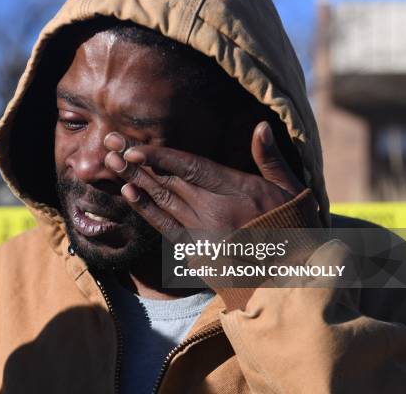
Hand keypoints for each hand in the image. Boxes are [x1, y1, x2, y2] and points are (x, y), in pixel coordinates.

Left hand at [103, 121, 305, 241]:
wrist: (293, 280)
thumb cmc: (296, 230)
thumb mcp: (292, 190)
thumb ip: (271, 158)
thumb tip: (261, 125)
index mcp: (237, 190)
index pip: (190, 167)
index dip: (159, 156)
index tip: (133, 146)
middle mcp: (214, 209)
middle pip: (167, 179)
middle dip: (135, 160)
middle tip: (109, 143)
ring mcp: (203, 231)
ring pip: (162, 199)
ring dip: (134, 178)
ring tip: (110, 162)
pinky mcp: (198, 250)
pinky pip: (166, 226)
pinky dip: (146, 209)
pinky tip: (129, 193)